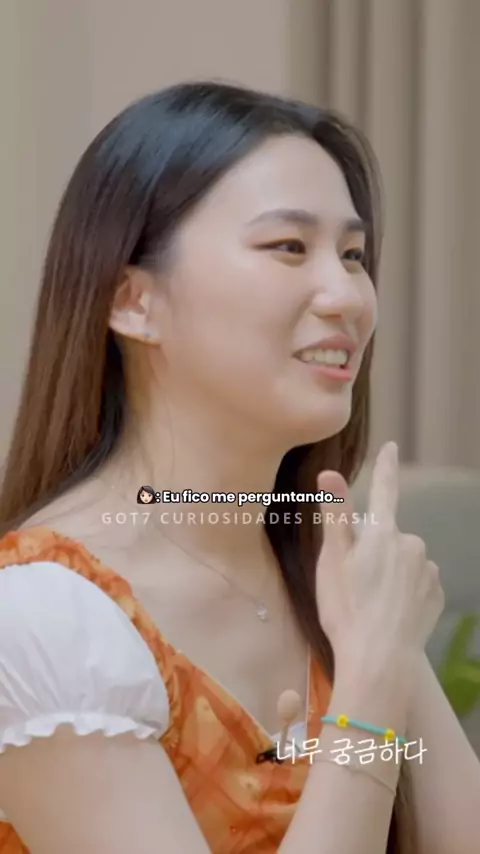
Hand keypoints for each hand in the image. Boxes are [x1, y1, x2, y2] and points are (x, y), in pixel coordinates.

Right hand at [315, 442, 443, 661]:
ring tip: (369, 602)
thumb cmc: (347, 609)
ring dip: (388, 573)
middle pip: (387, 537)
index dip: (385, 467)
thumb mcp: (331, 560)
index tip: (391, 447)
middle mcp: (411, 544)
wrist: (380, 660)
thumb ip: (334, 514)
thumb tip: (329, 472)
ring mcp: (427, 571)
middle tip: (351, 581)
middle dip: (372, 550)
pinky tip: (388, 612)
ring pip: (402, 561)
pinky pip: (416, 584)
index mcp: (382, 533)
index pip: (384, 490)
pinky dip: (403, 593)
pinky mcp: (436, 595)